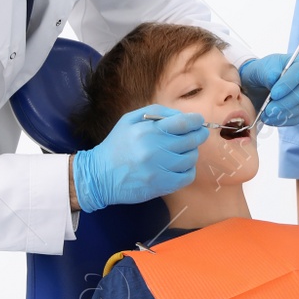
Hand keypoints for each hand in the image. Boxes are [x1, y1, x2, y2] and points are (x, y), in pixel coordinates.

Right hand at [70, 105, 207, 210]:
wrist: (99, 176)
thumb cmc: (117, 145)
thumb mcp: (129, 120)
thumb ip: (156, 112)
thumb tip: (181, 115)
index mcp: (147, 131)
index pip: (182, 123)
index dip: (196, 120)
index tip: (198, 120)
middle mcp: (155, 149)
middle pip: (191, 140)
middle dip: (198, 135)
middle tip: (197, 134)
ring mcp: (159, 169)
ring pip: (191, 158)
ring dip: (192, 153)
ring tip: (183, 151)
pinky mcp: (162, 186)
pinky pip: (188, 176)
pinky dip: (189, 170)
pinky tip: (180, 166)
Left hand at [240, 53, 298, 126]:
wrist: (257, 86)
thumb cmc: (261, 73)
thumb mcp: (260, 68)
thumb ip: (268, 72)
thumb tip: (274, 79)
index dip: (288, 84)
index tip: (274, 94)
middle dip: (285, 103)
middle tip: (269, 109)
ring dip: (283, 114)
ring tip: (266, 115)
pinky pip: (297, 118)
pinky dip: (283, 121)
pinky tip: (270, 119)